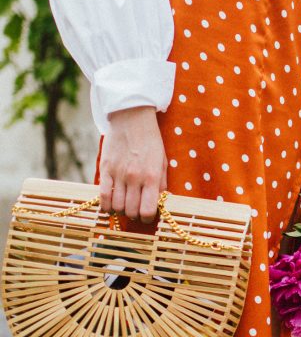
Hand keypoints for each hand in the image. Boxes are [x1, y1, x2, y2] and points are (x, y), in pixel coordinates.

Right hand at [98, 105, 167, 223]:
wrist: (132, 118)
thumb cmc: (150, 140)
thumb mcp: (162, 161)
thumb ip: (161, 184)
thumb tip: (159, 203)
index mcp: (152, 176)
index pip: (147, 210)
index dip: (148, 218)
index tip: (147, 216)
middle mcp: (134, 178)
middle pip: (131, 211)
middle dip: (134, 215)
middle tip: (136, 210)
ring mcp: (118, 174)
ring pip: (116, 206)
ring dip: (121, 210)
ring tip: (124, 205)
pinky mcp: (105, 169)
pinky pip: (102, 196)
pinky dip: (106, 205)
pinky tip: (110, 206)